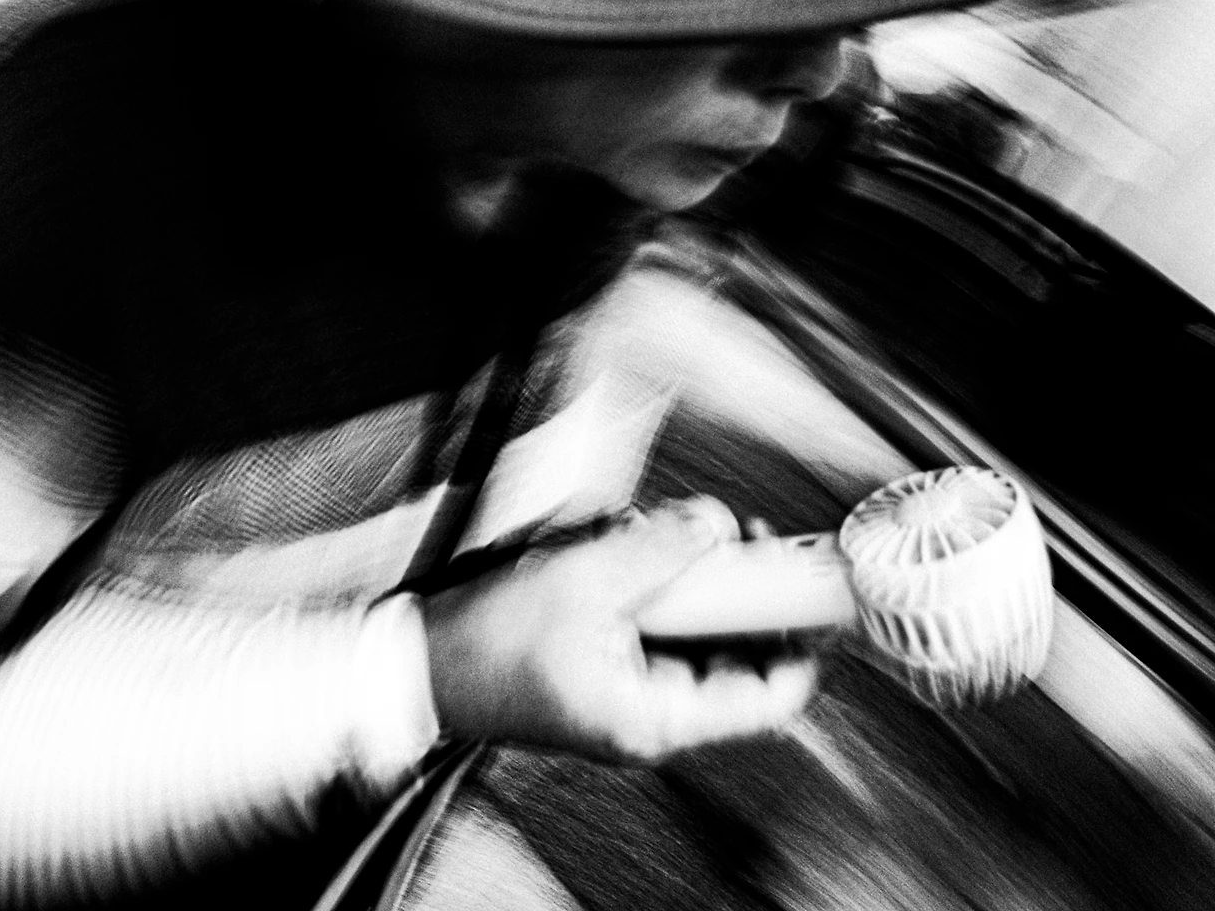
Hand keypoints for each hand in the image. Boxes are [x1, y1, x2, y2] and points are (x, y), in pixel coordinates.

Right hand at [421, 498, 816, 763]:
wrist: (423, 665)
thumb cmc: (490, 647)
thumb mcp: (585, 582)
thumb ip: (659, 549)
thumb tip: (717, 525)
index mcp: (661, 715)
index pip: (773, 693)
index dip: (804, 638)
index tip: (817, 583)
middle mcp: (657, 708)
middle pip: (738, 647)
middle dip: (732, 582)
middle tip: (728, 534)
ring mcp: (635, 682)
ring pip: (697, 621)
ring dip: (680, 569)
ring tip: (639, 537)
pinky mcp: (613, 656)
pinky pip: (658, 612)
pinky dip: (646, 573)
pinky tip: (613, 546)